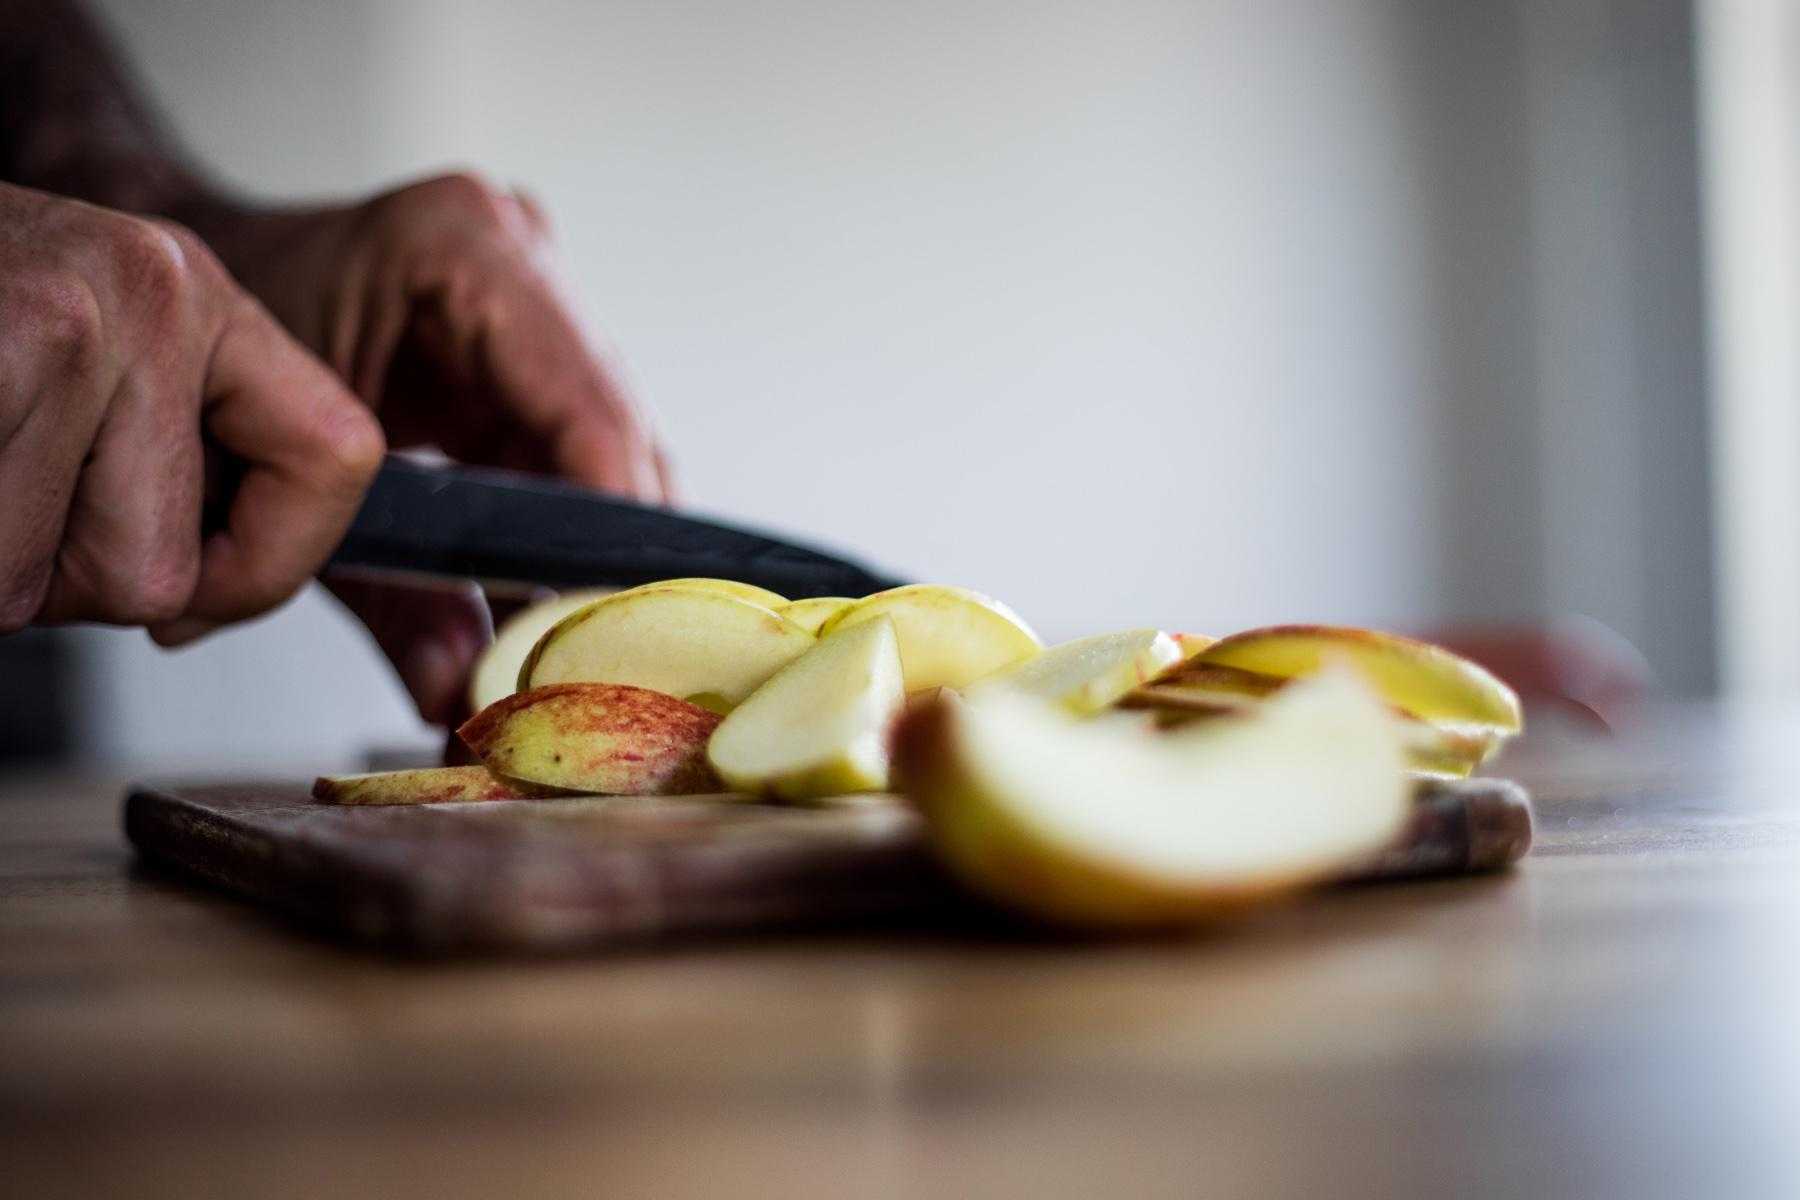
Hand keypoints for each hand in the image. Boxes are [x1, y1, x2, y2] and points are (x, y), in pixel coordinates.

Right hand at [0, 183, 385, 638]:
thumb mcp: (97, 385)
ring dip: (5, 572)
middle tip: (11, 504)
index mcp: (209, 302)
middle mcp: (156, 289)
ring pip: (76, 580)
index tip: (203, 588)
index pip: (340, 460)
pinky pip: (7, 558)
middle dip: (75, 582)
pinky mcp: (0, 337)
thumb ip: (200, 486)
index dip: (274, 562)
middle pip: (169, 569)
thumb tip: (380, 659)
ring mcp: (67, 311)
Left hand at [188, 172, 672, 722]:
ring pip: (613, 458)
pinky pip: (576, 462)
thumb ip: (381, 594)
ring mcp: (539, 298)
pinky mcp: (535, 355)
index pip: (586, 410)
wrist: (169, 301)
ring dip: (592, 557)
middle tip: (597, 670)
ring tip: (573, 657)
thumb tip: (458, 690)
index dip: (611, 530)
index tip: (612, 629)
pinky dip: (559, 538)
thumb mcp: (285, 471)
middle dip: (605, 562)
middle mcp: (523, 254)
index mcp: (463, 244)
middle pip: (617, 439)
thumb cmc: (205, 352)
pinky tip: (551, 613)